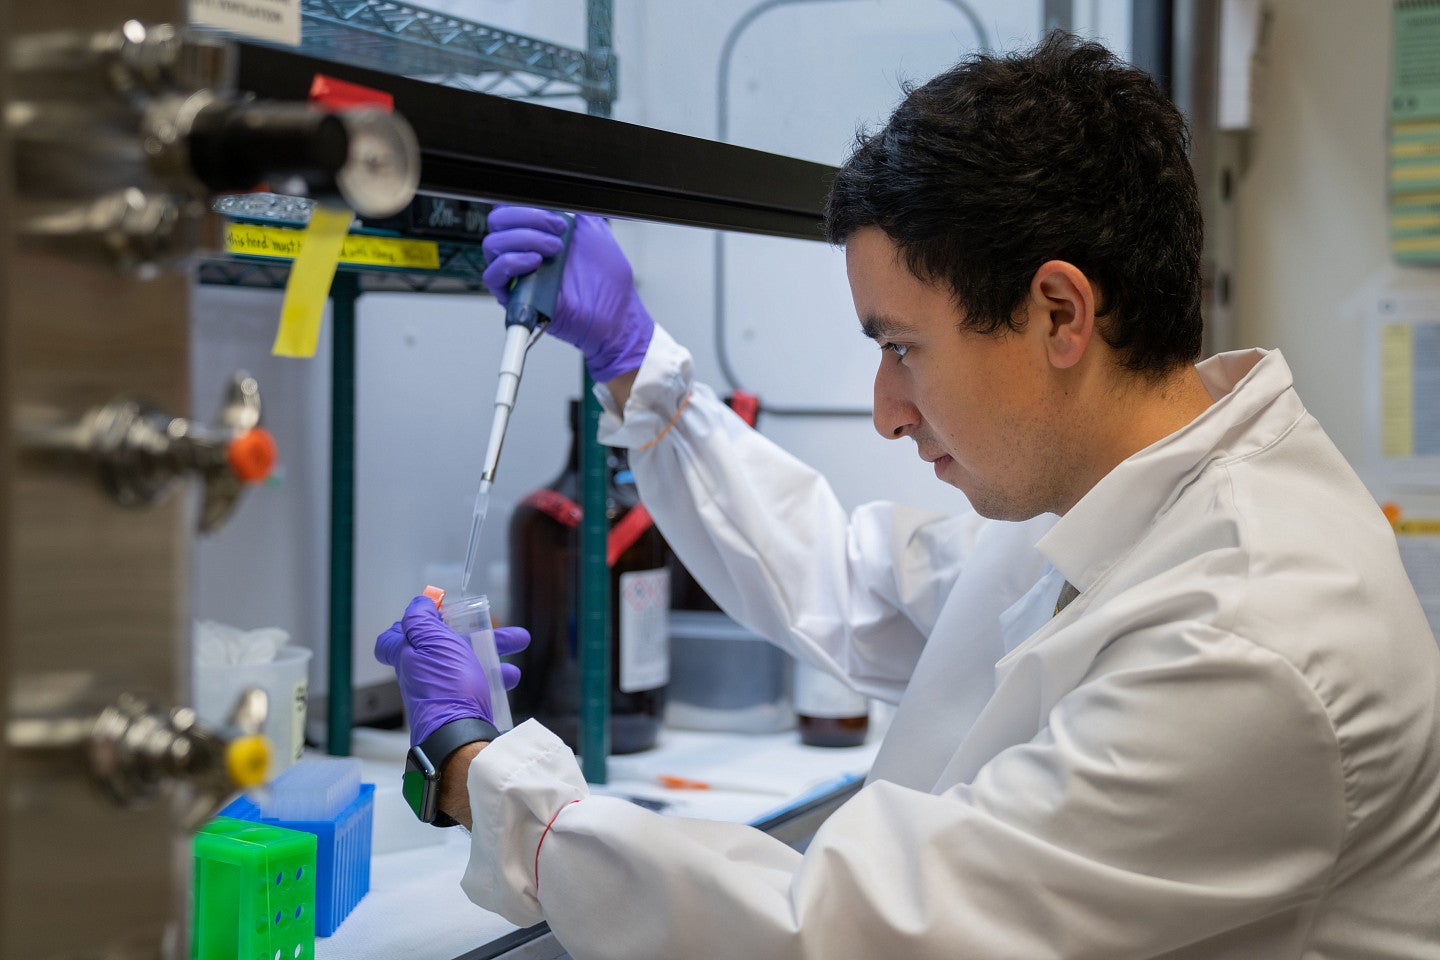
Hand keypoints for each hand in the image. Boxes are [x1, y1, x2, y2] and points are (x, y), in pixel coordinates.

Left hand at [374, 595, 530, 745]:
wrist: (462, 736)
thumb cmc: (446, 686)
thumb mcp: (431, 640)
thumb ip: (421, 619)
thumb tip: (419, 604)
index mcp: (409, 656)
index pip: (391, 640)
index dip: (405, 625)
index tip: (429, 614)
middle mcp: (422, 674)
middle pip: (442, 645)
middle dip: (471, 630)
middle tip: (491, 622)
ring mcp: (443, 691)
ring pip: (467, 662)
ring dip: (493, 649)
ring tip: (517, 641)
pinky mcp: (463, 707)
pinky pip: (480, 684)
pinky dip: (497, 676)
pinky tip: (512, 675)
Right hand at [482, 206, 654, 382]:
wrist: (614, 313)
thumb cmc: (606, 279)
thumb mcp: (594, 229)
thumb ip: (574, 207)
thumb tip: (559, 188)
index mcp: (537, 231)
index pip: (511, 207)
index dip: (526, 203)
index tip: (556, 212)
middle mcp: (524, 250)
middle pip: (498, 221)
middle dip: (527, 217)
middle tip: (558, 229)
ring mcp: (518, 272)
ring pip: (492, 244)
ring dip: (524, 239)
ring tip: (555, 249)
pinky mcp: (514, 296)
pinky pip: (493, 275)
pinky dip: (511, 263)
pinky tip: (535, 263)